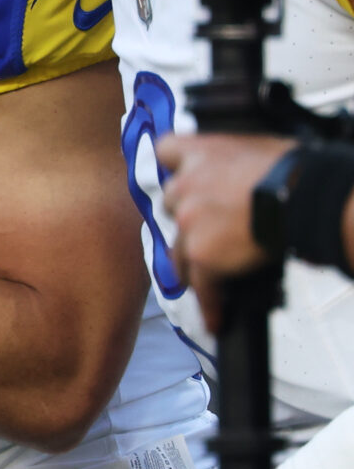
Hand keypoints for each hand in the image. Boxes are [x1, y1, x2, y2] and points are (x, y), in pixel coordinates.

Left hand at [155, 134, 295, 327]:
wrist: (302, 198)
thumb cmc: (293, 170)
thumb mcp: (256, 148)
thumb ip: (232, 162)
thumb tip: (240, 174)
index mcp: (200, 152)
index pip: (165, 151)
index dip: (174, 166)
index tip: (182, 176)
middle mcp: (184, 185)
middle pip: (171, 205)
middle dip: (188, 219)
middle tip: (207, 232)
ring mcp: (188, 221)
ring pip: (178, 251)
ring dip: (193, 264)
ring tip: (208, 279)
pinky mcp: (200, 254)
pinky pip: (201, 286)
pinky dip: (210, 305)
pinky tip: (216, 320)